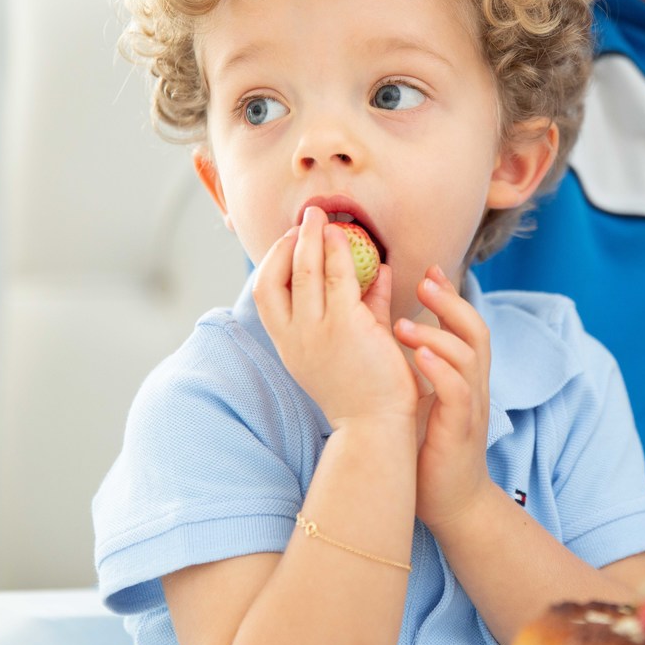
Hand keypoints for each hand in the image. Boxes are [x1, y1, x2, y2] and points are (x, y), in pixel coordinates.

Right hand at [252, 206, 416, 426]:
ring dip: (314, 238)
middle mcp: (295, 336)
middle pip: (280, 275)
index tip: (291, 240)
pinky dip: (343, 253)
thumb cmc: (366, 390)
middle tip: (307, 216)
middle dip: (292, 240)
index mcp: (288, 344)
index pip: (265, 292)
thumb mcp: (355, 342)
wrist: (375, 428)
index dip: (274, 260)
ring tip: (324, 217)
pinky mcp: (345, 327)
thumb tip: (379, 270)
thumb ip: (365, 303)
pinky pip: (341, 278)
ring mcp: (317, 331)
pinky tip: (352, 239)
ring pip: (307, 271)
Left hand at [393, 266, 494, 528]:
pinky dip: (441, 371)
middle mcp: (473, 383)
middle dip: (451, 301)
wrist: (448, 502)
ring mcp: (471, 405)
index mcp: (462, 373)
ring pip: (469, 356)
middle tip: (423, 279)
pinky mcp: (462, 429)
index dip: (450, 293)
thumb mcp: (417, 394)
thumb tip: (391, 323)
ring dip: (437, 334)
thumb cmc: (428, 446)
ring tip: (403, 323)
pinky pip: (459, 392)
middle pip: (475, 328)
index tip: (428, 268)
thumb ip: (411, 361)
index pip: (463, 322)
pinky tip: (418, 359)